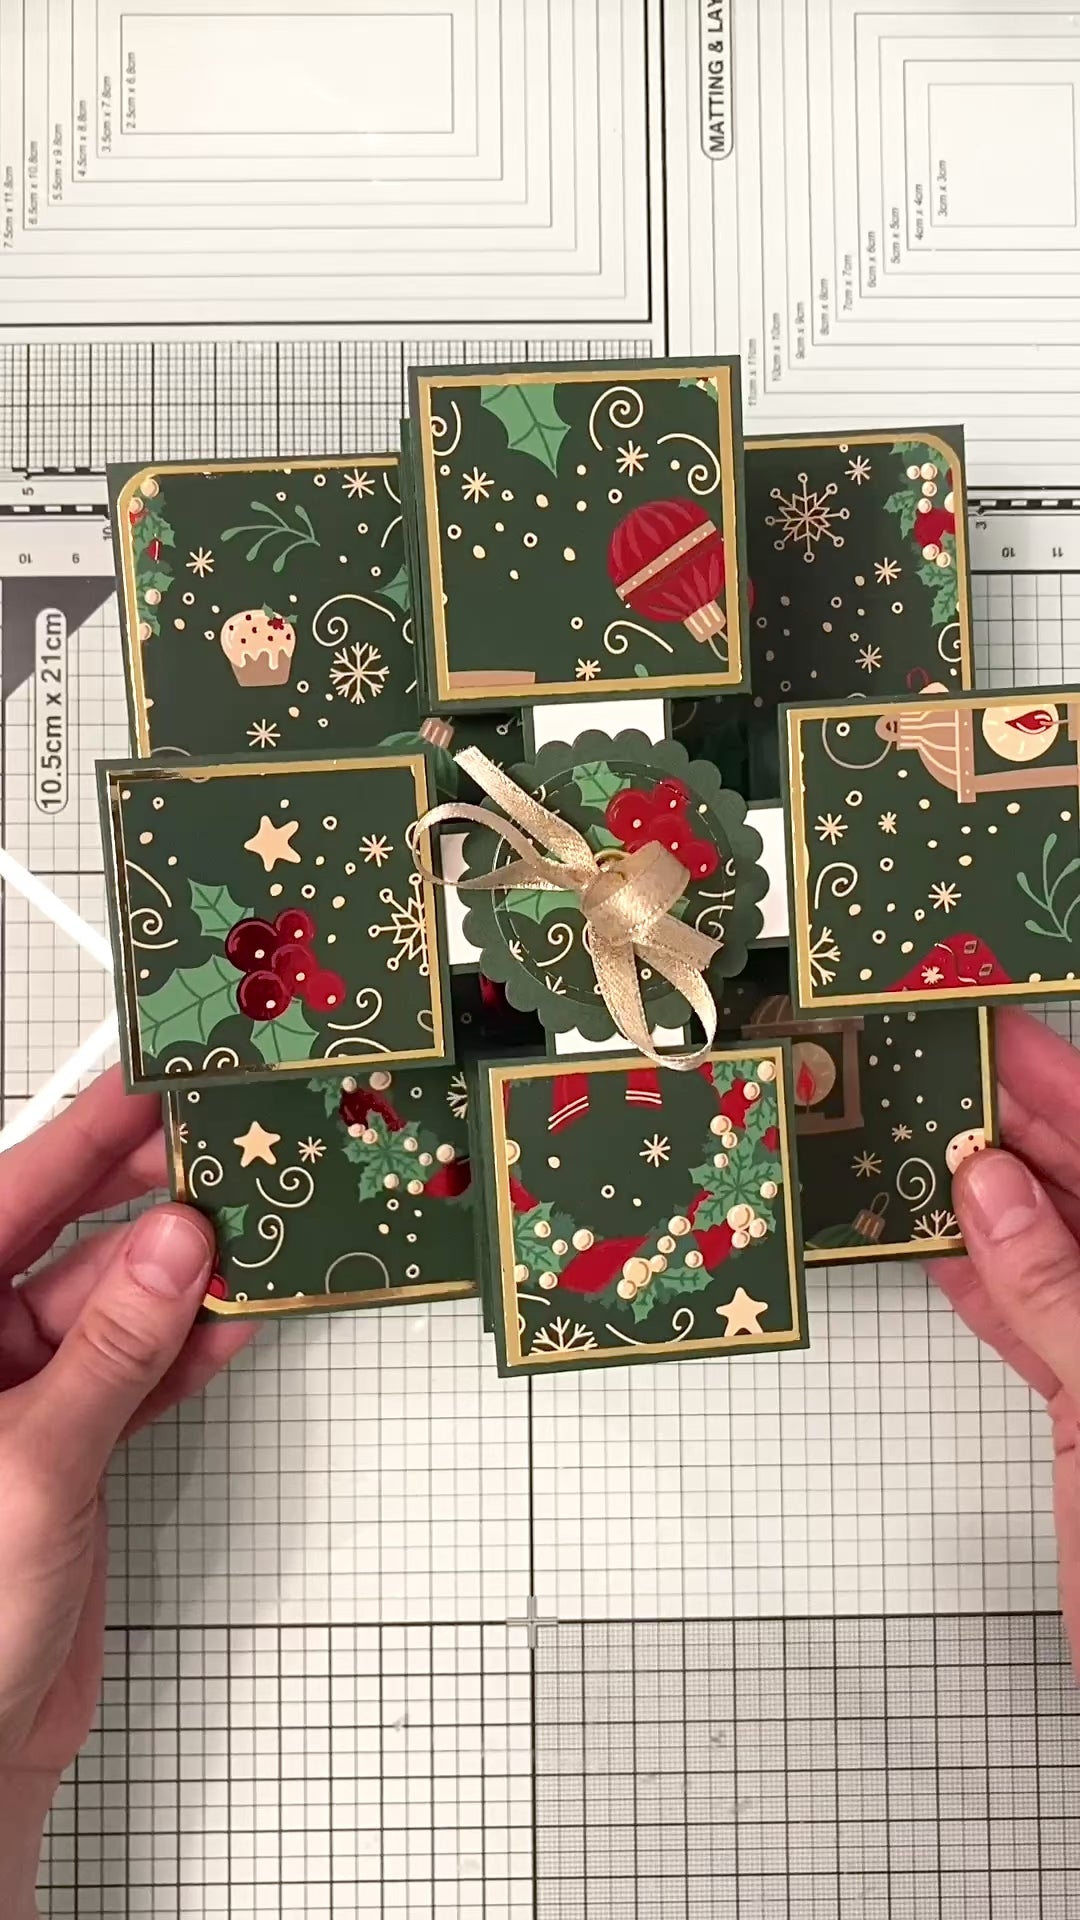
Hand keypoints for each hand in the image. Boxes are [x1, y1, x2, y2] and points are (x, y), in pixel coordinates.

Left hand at [0, 1067, 250, 1911]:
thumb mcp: (32, 1464)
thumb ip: (110, 1351)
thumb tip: (169, 1253)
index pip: (10, 1203)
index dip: (82, 1141)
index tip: (148, 1089)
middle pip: (66, 1245)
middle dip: (147, 1201)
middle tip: (223, 1148)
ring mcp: (20, 1400)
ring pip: (115, 1308)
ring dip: (186, 1278)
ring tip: (253, 1230)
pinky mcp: (69, 1446)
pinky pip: (137, 1371)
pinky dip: (190, 1348)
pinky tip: (236, 1315)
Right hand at [932, 1007, 1079, 1664]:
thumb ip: (1058, 1289)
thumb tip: (990, 1182)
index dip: (1065, 1081)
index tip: (991, 1027)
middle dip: (1012, 1124)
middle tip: (926, 1067)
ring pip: (1051, 1246)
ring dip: (980, 1195)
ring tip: (907, 1131)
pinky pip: (1029, 1315)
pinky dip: (975, 1277)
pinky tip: (926, 1236)